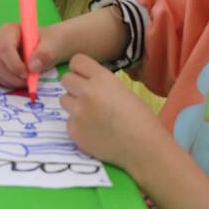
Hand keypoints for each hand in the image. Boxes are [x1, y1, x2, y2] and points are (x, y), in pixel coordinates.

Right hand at [0, 21, 70, 87]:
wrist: (50, 46)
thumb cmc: (51, 42)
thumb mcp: (54, 45)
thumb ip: (44, 54)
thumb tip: (33, 66)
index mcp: (8, 30)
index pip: (4, 49)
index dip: (14, 65)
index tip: (28, 74)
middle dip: (13, 77)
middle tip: (28, 81)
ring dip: (8, 82)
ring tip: (24, 81)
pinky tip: (8, 82)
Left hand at [59, 54, 163, 169]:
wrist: (144, 148)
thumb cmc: (140, 119)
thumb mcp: (122, 90)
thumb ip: (100, 83)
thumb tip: (85, 81)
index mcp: (102, 78)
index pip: (76, 61)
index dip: (80, 69)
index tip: (85, 77)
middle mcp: (87, 92)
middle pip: (66, 79)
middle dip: (75, 87)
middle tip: (87, 97)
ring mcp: (78, 112)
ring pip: (64, 100)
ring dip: (74, 105)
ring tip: (92, 116)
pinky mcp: (73, 131)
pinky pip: (68, 122)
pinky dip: (78, 125)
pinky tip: (94, 132)